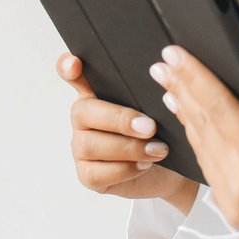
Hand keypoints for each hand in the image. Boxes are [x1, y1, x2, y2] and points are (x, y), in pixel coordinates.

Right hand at [58, 53, 199, 212]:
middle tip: (150, 126)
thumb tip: (163, 77)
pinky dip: (125, 169)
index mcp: (96, 93)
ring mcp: (82, 147)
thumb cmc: (160, 133)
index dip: (67, 67)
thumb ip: (151, 92)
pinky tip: (145, 165)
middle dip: (118, 119)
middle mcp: (84, 118)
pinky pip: (96, 173)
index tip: (75, 64)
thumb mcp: (158, 108)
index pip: (71, 74)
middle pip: (83, 112)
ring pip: (90, 145)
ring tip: (157, 149)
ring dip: (128, 148)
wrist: (170, 170)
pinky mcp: (87, 175)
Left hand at [151, 46, 238, 229]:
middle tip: (162, 64)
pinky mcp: (232, 212)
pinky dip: (196, 140)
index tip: (174, 54)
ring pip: (200, 147)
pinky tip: (190, 122)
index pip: (220, 109)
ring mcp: (234, 203)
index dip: (195, 78)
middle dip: (181, 90)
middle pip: (203, 126)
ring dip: (184, 114)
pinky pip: (207, 168)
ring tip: (170, 87)